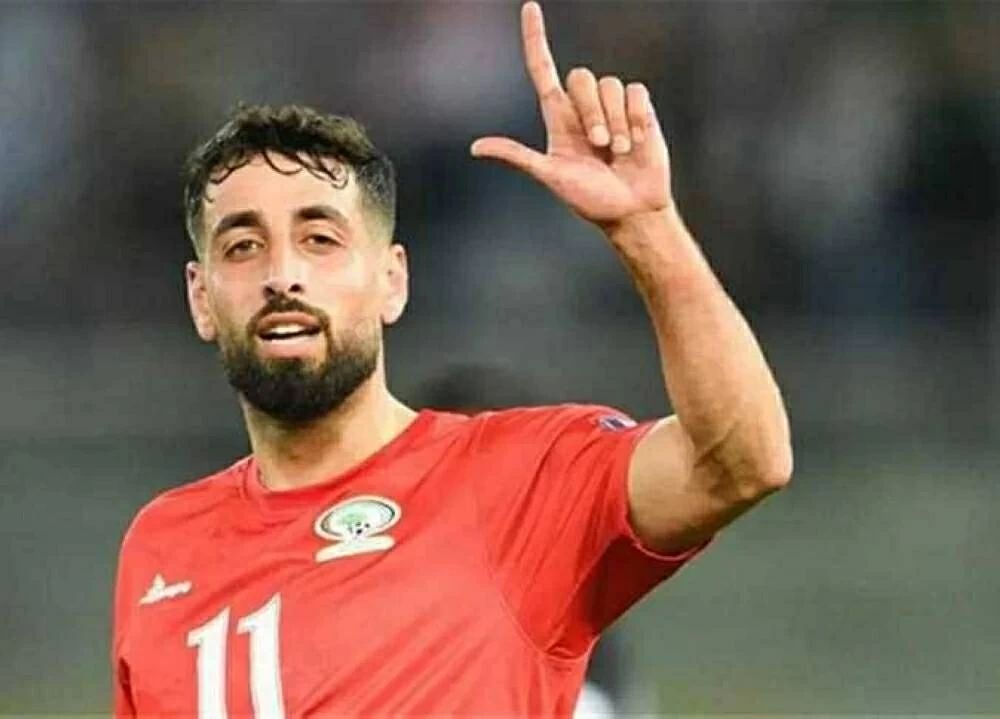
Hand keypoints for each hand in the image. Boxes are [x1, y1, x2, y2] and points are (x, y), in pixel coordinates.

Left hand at [471, 2, 672, 230]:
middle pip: (581, 76)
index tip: (530, 7)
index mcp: (558, 118)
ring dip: (615, 122)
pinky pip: (635, 92)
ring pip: (610, 84)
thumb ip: (517, 157)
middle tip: (599, 146)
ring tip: (618, 152)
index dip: (535, 38)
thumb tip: (476, 147)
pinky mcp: (638, 110)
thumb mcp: (551, 176)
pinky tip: (636, 143)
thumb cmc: (590, 199)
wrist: (631, 211)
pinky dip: (635, 119)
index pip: (542, 69)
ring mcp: (612, 107)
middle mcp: (583, 108)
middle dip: (591, 113)